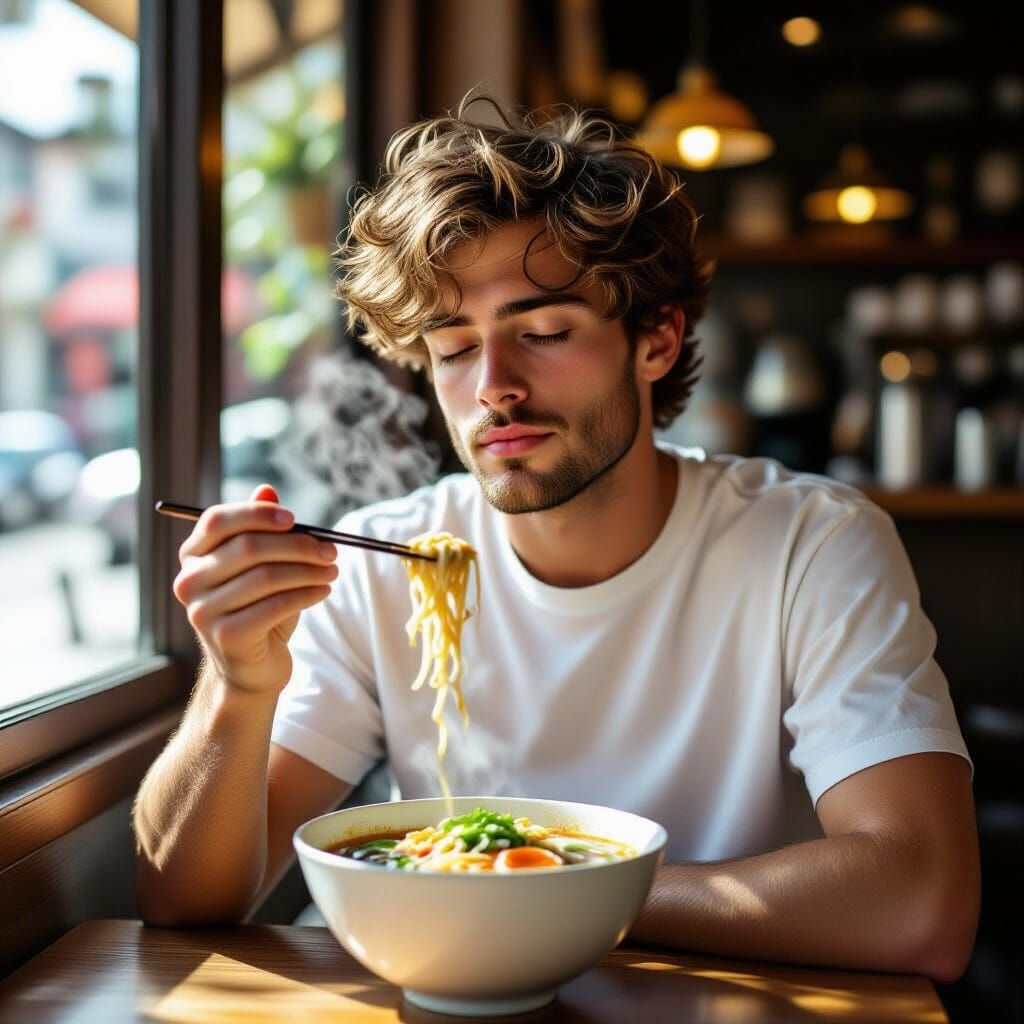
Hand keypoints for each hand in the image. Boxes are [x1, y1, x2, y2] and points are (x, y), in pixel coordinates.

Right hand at [172, 484, 338, 694]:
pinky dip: (307, 594)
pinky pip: (275, 605)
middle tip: (330, 550)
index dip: (257, 514)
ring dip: (308, 571)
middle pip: (248, 547)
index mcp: (193, 556)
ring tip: (332, 571)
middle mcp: (189, 582)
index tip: (294, 518)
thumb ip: (261, 529)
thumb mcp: (261, 566)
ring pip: (266, 577)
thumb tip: (267, 490)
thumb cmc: (258, 608)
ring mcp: (203, 611)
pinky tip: (323, 591)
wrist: (250, 667)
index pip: (218, 520)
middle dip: (298, 545)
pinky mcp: (226, 636)